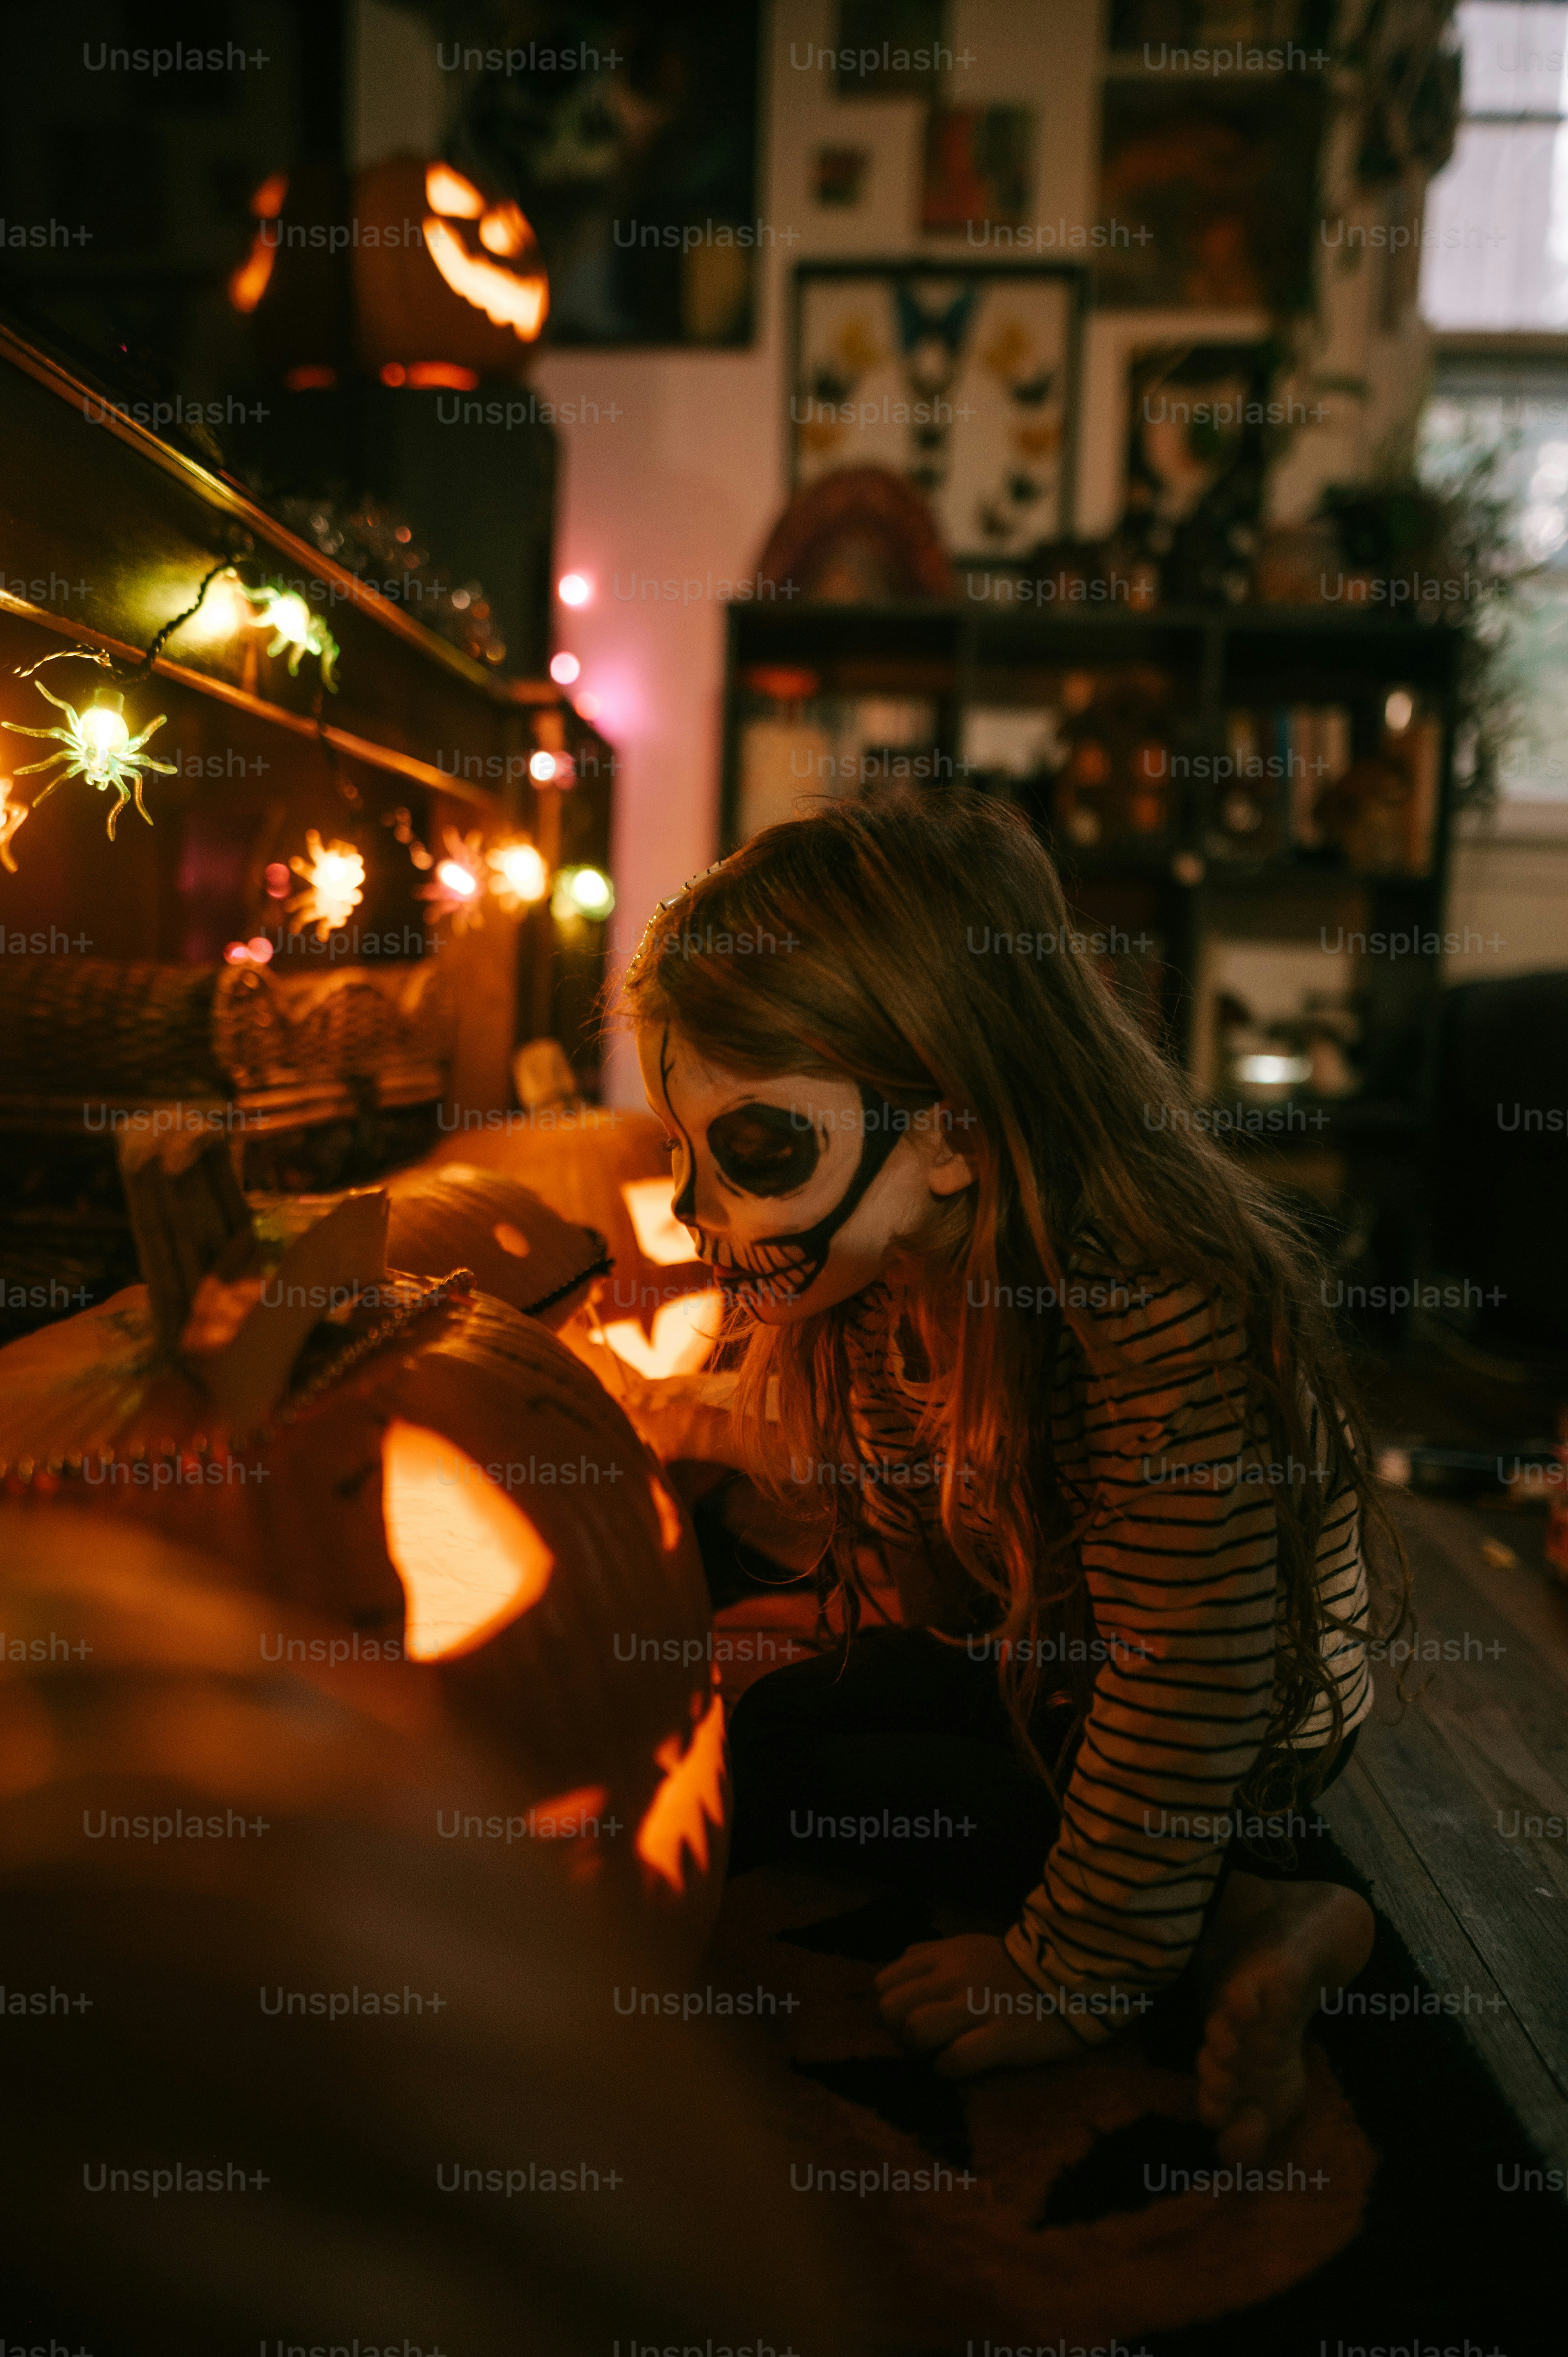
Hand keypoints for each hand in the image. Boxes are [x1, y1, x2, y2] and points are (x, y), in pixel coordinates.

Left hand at [874, 1933, 1082, 2077]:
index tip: (908, 2020)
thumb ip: (931, 1953)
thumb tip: (901, 1961)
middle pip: (891, 2009)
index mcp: (944, 1955)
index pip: (885, 1983)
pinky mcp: (1003, 2036)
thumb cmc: (1013, 1967)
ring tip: (938, 2053)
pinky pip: (956, 2059)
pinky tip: (958, 2065)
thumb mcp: (967, 1947)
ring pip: (918, 2030)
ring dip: (921, 2051)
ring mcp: (979, 2006)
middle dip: (898, 2032)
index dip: (890, 2009)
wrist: (1072, 1976)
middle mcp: (954, 1977)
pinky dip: (948, 2069)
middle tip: (920, 2042)